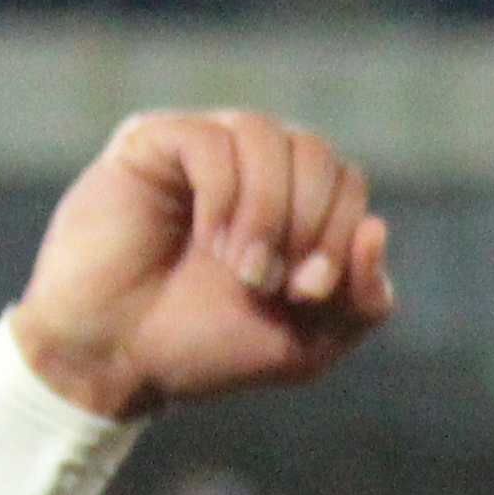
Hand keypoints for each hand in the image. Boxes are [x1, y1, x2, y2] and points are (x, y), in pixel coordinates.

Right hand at [12, 111, 395, 420]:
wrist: (115, 359)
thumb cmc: (205, 347)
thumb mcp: (308, 343)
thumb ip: (362, 300)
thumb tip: (378, 228)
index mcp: (292, 206)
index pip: (347, 183)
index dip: (343, 235)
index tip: (309, 294)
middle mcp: (250, 168)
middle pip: (317, 152)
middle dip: (312, 224)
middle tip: (276, 284)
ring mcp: (201, 149)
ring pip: (268, 136)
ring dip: (269, 212)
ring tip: (243, 270)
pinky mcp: (151, 143)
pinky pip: (211, 141)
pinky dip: (225, 197)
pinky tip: (209, 241)